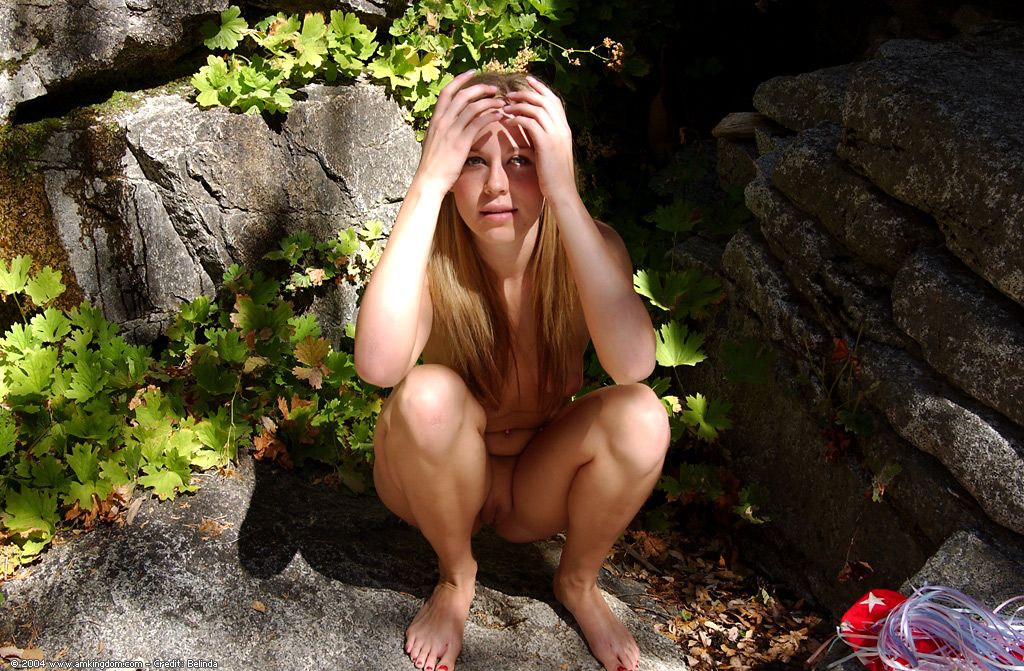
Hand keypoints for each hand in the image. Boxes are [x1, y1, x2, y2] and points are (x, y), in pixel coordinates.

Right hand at [414, 70, 505, 194]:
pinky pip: (478, 122)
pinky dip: (490, 115)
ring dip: (489, 101)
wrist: (429, 181)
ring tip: (502, 102)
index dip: (459, 79)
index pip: (447, 92)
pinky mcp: (461, 142)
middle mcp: (442, 122)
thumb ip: (443, 131)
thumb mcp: (434, 142)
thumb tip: (452, 126)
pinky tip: (499, 115)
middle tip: (493, 88)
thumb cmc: (433, 166)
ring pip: (473, 107)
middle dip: (480, 88)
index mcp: (435, 120)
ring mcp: (451, 131)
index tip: (472, 72)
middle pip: (462, 95)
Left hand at [500, 76, 577, 200]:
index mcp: (565, 128)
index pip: (554, 100)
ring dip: (518, 105)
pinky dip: (516, 119)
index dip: (541, 89)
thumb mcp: (551, 153)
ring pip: (536, 108)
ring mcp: (555, 134)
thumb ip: (544, 138)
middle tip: (509, 94)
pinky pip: (529, 122)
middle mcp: (562, 128)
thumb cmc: (554, 177)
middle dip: (526, 93)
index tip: (528, 81)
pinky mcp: (546, 143)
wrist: (562, 192)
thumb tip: (531, 129)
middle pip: (545, 99)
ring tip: (504, 107)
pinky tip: (507, 122)